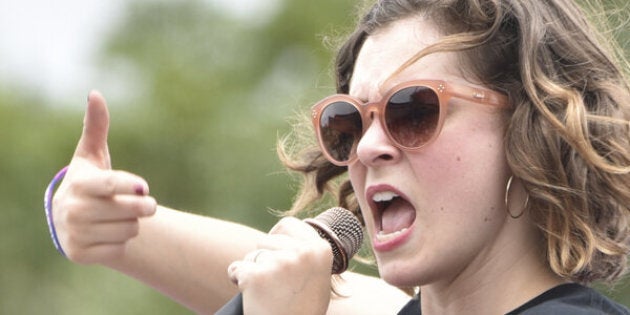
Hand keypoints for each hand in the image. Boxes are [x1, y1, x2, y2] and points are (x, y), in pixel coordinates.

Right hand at [52, 91, 156, 263]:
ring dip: (131, 224)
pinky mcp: (80, 254)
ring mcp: (75, 233)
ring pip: (130, 229)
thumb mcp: (92, 155)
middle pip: (130, 210)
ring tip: (117, 218)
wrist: (71, 221)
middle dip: (144, 206)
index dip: (132, 186)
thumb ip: (97, 127)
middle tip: (145, 203)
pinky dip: (121, 241)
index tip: (143, 187)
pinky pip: (121, 248)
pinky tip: (109, 234)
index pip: (112, 185)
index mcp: (79, 183)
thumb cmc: (90, 181)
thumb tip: (95, 93)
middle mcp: (73, 209)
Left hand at [227, 217, 333, 314]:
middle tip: (275, 283)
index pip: (288, 225)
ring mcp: (279, 263)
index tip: (278, 254)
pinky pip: (236, 268)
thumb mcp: (318, 279)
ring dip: (253, 270)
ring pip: (252, 255)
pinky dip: (238, 279)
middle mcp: (302, 252)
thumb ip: (309, 255)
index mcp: (320, 249)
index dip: (278, 239)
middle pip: (266, 240)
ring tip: (267, 292)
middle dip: (265, 258)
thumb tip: (296, 236)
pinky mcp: (256, 276)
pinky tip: (252, 295)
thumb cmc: (303, 310)